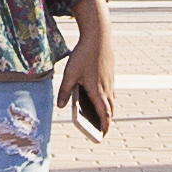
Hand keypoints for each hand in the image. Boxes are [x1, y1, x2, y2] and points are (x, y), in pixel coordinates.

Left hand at [63, 17, 117, 133]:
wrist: (99, 36)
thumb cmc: (83, 55)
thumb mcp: (69, 73)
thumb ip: (65, 91)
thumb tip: (60, 106)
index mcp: (98, 91)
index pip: (104, 114)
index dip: (104, 126)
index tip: (102, 135)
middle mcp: (107, 88)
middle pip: (110, 110)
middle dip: (106, 121)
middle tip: (101, 131)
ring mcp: (110, 81)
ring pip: (111, 101)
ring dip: (108, 111)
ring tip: (100, 119)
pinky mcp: (110, 74)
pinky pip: (110, 92)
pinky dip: (107, 100)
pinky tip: (100, 100)